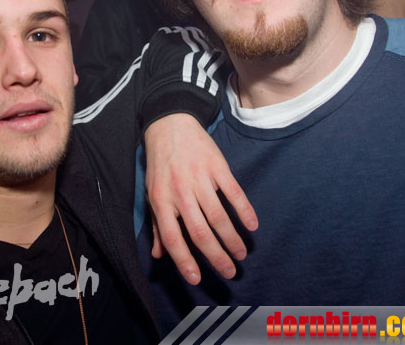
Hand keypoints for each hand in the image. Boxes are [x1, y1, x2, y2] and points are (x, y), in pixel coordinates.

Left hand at [144, 113, 257, 284]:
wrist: (170, 125)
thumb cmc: (160, 164)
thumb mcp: (152, 193)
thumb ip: (158, 225)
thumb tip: (159, 255)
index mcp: (161, 201)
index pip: (173, 238)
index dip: (185, 261)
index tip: (197, 279)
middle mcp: (180, 192)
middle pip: (200, 232)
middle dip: (216, 256)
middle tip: (230, 272)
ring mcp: (200, 178)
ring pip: (218, 217)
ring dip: (232, 239)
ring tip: (241, 253)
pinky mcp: (217, 166)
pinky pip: (233, 193)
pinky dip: (244, 210)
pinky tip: (252, 226)